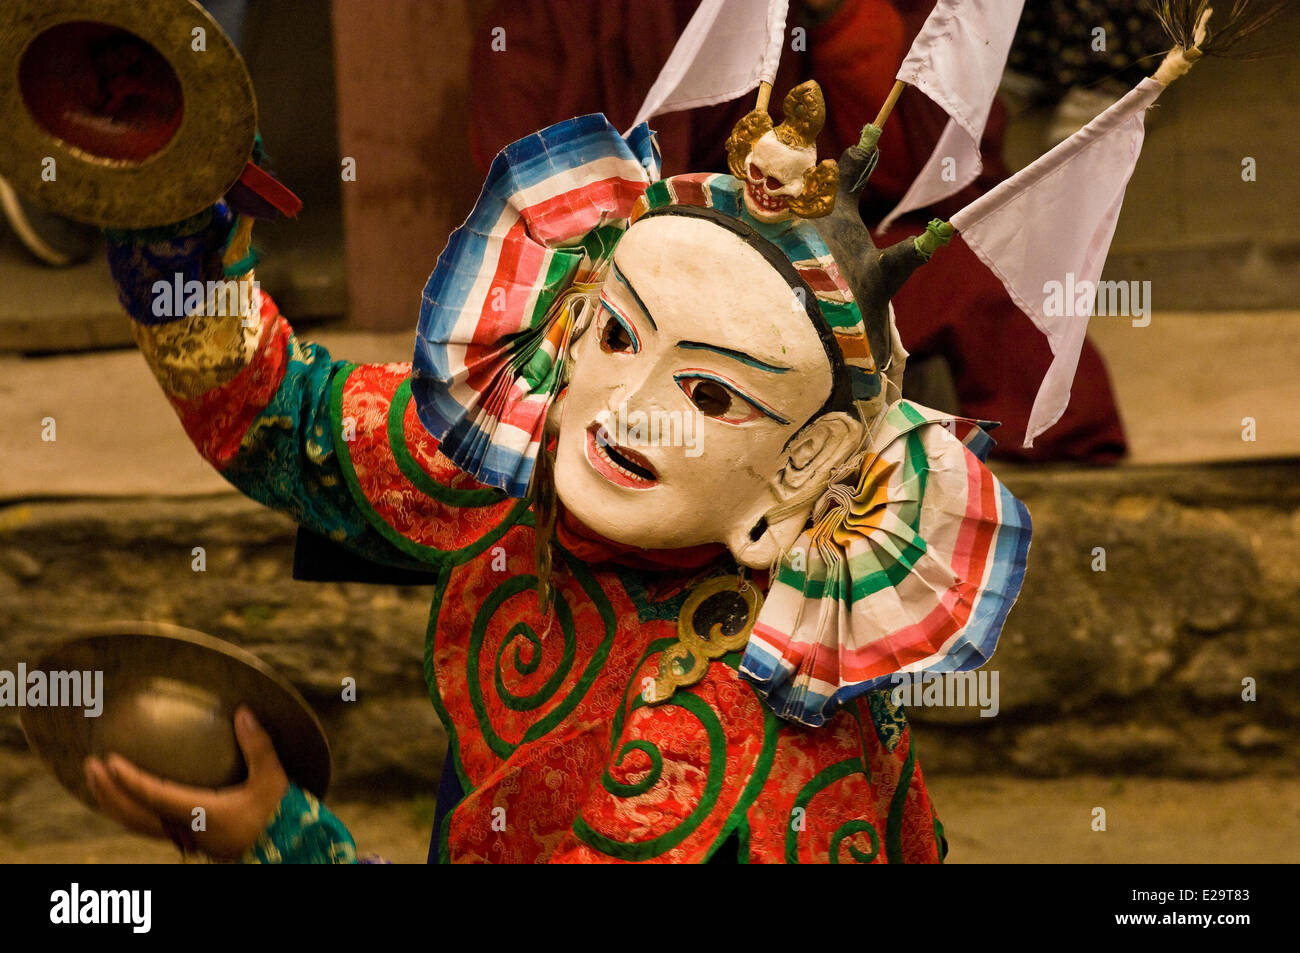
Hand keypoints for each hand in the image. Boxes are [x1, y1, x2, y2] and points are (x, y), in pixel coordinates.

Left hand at [84, 705, 289, 860]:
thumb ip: (257, 745)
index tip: (108, 761)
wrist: (288, 848)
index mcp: (201, 814)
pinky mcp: (190, 838)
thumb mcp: (273, 778)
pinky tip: (127, 796)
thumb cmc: (279, 813)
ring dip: (114, 803)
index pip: (154, 798)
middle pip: (134, 816)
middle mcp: (186, 829)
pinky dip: (130, 810)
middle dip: (107, 792)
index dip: (128, 781)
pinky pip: (148, 826)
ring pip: (137, 825)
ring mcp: (185, 837)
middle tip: (90, 765)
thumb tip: (242, 711)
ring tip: (99, 780)